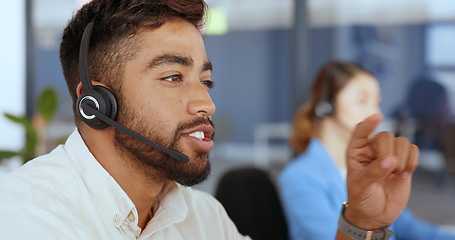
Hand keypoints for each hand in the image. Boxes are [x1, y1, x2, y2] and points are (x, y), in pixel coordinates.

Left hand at [344, 113, 418, 229]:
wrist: (374, 213)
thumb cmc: (361, 198)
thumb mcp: (360, 188)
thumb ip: (372, 173)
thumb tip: (391, 160)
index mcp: (355, 151)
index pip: (360, 131)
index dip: (368, 124)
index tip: (377, 117)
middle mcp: (372, 149)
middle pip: (385, 135)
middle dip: (388, 152)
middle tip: (388, 171)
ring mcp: (389, 154)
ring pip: (401, 141)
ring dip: (401, 159)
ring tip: (394, 175)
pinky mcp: (404, 161)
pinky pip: (413, 150)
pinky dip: (412, 161)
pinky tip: (404, 175)